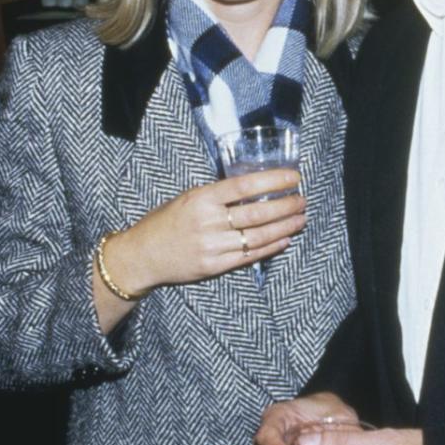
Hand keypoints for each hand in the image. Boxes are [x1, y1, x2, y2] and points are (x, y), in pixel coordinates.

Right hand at [93, 168, 304, 332]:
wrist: (142, 255)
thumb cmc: (165, 222)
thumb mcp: (188, 198)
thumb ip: (217, 194)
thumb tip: (253, 187)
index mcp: (201, 198)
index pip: (244, 186)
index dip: (273, 181)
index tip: (293, 178)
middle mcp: (208, 222)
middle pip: (257, 213)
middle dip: (285, 206)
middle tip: (302, 200)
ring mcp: (212, 246)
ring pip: (258, 236)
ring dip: (284, 227)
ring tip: (300, 219)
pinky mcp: (215, 266)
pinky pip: (249, 256)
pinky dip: (270, 247)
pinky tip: (284, 239)